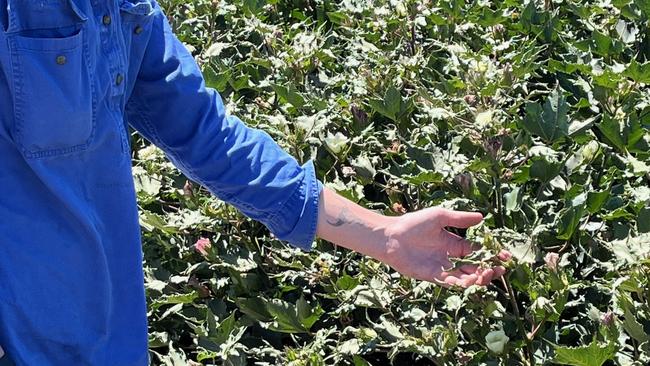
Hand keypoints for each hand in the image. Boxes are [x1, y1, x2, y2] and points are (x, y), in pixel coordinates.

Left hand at [381, 207, 510, 286]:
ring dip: (477, 278)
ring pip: (465, 277)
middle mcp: (451, 258)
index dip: (492, 254)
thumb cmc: (413, 224)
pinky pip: (450, 283)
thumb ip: (460, 219)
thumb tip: (482, 217)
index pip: (478, 251)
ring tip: (484, 275)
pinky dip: (460, 283)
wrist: (391, 237)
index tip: (505, 256)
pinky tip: (468, 281)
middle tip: (499, 270)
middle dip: (489, 270)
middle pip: (476, 267)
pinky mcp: (432, 276)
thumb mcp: (440, 217)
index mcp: (455, 244)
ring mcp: (442, 268)